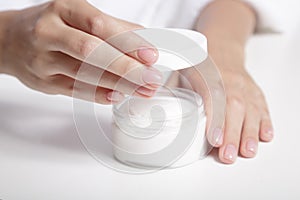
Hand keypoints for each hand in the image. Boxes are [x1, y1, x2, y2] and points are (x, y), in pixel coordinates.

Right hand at [0, 0, 160, 103]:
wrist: (10, 40)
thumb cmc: (50, 24)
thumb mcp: (76, 14)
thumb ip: (110, 27)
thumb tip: (143, 40)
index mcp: (63, 9)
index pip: (99, 25)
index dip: (127, 41)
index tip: (150, 55)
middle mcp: (50, 33)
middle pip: (92, 52)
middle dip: (127, 68)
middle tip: (151, 78)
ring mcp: (44, 60)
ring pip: (85, 74)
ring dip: (119, 84)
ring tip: (143, 90)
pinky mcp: (44, 82)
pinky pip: (75, 90)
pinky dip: (99, 94)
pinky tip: (118, 95)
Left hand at [167, 56, 273, 163]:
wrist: (222, 49)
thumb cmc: (198, 64)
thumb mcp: (180, 70)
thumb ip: (170, 89)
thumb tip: (155, 109)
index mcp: (207, 73)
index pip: (213, 95)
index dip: (215, 117)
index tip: (214, 139)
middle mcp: (229, 79)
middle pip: (234, 107)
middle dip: (232, 134)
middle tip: (228, 156)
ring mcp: (244, 85)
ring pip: (251, 109)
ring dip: (249, 132)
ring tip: (247, 152)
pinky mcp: (255, 92)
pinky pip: (262, 106)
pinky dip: (264, 122)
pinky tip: (264, 136)